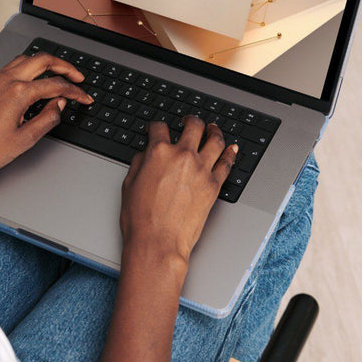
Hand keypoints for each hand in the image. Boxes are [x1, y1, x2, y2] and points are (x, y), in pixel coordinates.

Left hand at [0, 52, 91, 176]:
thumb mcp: (24, 140)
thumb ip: (47, 119)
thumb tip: (59, 105)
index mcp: (18, 93)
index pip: (56, 86)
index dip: (75, 92)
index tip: (84, 98)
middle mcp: (6, 80)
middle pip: (43, 60)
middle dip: (65, 66)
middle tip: (77, 77)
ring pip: (26, 59)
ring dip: (45, 63)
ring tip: (57, 74)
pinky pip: (12, 67)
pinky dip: (28, 68)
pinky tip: (32, 81)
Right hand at [119, 115, 237, 279]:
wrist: (158, 242)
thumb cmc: (141, 219)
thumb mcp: (129, 184)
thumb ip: (139, 163)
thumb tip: (145, 155)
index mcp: (158, 152)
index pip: (159, 128)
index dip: (156, 126)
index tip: (156, 128)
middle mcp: (183, 156)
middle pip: (193, 126)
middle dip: (190, 120)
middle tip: (189, 120)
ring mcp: (201, 169)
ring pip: (215, 139)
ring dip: (214, 131)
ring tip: (213, 129)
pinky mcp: (214, 185)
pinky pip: (227, 163)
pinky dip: (231, 153)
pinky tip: (232, 148)